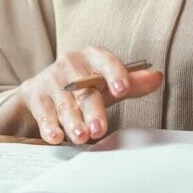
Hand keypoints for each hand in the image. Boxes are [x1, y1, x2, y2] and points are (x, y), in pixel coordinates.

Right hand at [16, 46, 162, 144]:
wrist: (43, 89)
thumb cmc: (83, 86)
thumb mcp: (107, 83)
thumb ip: (132, 83)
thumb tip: (157, 77)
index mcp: (92, 57)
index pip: (105, 61)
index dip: (114, 74)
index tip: (122, 89)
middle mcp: (70, 64)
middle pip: (84, 89)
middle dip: (92, 110)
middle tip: (99, 128)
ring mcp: (50, 79)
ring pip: (64, 103)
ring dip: (72, 121)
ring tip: (81, 136)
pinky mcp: (35, 95)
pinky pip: (43, 113)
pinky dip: (49, 126)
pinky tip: (55, 136)